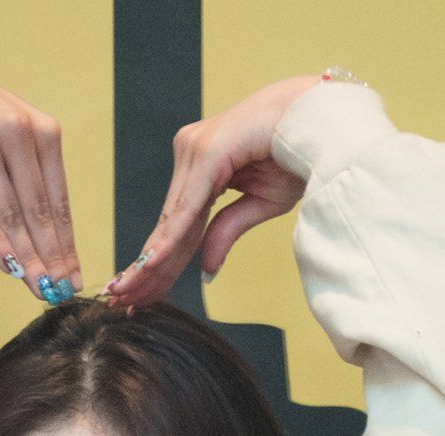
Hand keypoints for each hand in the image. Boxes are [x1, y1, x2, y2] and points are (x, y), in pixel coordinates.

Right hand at [0, 57, 81, 301]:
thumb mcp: (16, 133)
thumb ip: (36, 175)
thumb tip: (54, 237)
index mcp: (42, 131)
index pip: (58, 200)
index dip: (67, 244)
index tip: (73, 277)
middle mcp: (16, 133)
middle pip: (38, 211)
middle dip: (50, 258)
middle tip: (58, 291)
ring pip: (10, 214)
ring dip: (26, 257)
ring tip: (36, 286)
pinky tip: (8, 267)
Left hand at [102, 76, 320, 306]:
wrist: (321, 121)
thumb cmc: (296, 155)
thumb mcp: (259, 203)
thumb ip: (226, 230)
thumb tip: (204, 269)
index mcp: (201, 163)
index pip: (177, 224)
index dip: (160, 261)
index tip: (141, 292)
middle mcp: (190, 152)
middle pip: (169, 225)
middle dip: (147, 269)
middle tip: (123, 303)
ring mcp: (194, 149)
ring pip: (172, 221)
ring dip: (152, 263)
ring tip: (130, 296)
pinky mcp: (206, 153)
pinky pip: (186, 208)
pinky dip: (170, 240)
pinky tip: (151, 264)